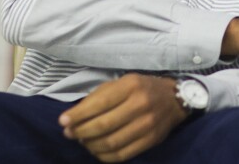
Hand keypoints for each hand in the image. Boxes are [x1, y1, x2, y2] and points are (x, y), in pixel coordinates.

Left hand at [59, 74, 186, 162]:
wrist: (175, 99)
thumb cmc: (142, 88)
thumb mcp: (122, 82)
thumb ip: (99, 97)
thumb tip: (73, 118)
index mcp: (131, 86)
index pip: (99, 103)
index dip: (77, 115)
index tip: (62, 121)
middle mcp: (140, 104)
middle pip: (103, 126)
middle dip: (80, 132)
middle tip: (70, 133)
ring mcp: (148, 124)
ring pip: (110, 143)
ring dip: (90, 145)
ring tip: (84, 141)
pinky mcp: (151, 140)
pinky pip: (122, 155)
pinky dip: (104, 156)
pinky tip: (97, 150)